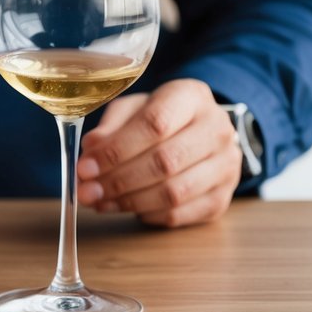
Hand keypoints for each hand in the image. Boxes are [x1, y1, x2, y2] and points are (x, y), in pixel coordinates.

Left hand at [76, 79, 241, 227]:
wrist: (200, 134)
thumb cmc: (159, 118)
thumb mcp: (132, 110)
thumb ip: (110, 127)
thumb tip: (90, 152)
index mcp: (191, 96)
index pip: (154, 124)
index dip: (116, 150)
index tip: (85, 167)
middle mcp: (217, 129)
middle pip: (165, 161)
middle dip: (118, 180)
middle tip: (86, 192)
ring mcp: (226, 166)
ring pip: (173, 193)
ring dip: (128, 202)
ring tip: (99, 201)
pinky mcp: (222, 198)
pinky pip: (178, 214)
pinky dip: (146, 214)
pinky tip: (124, 207)